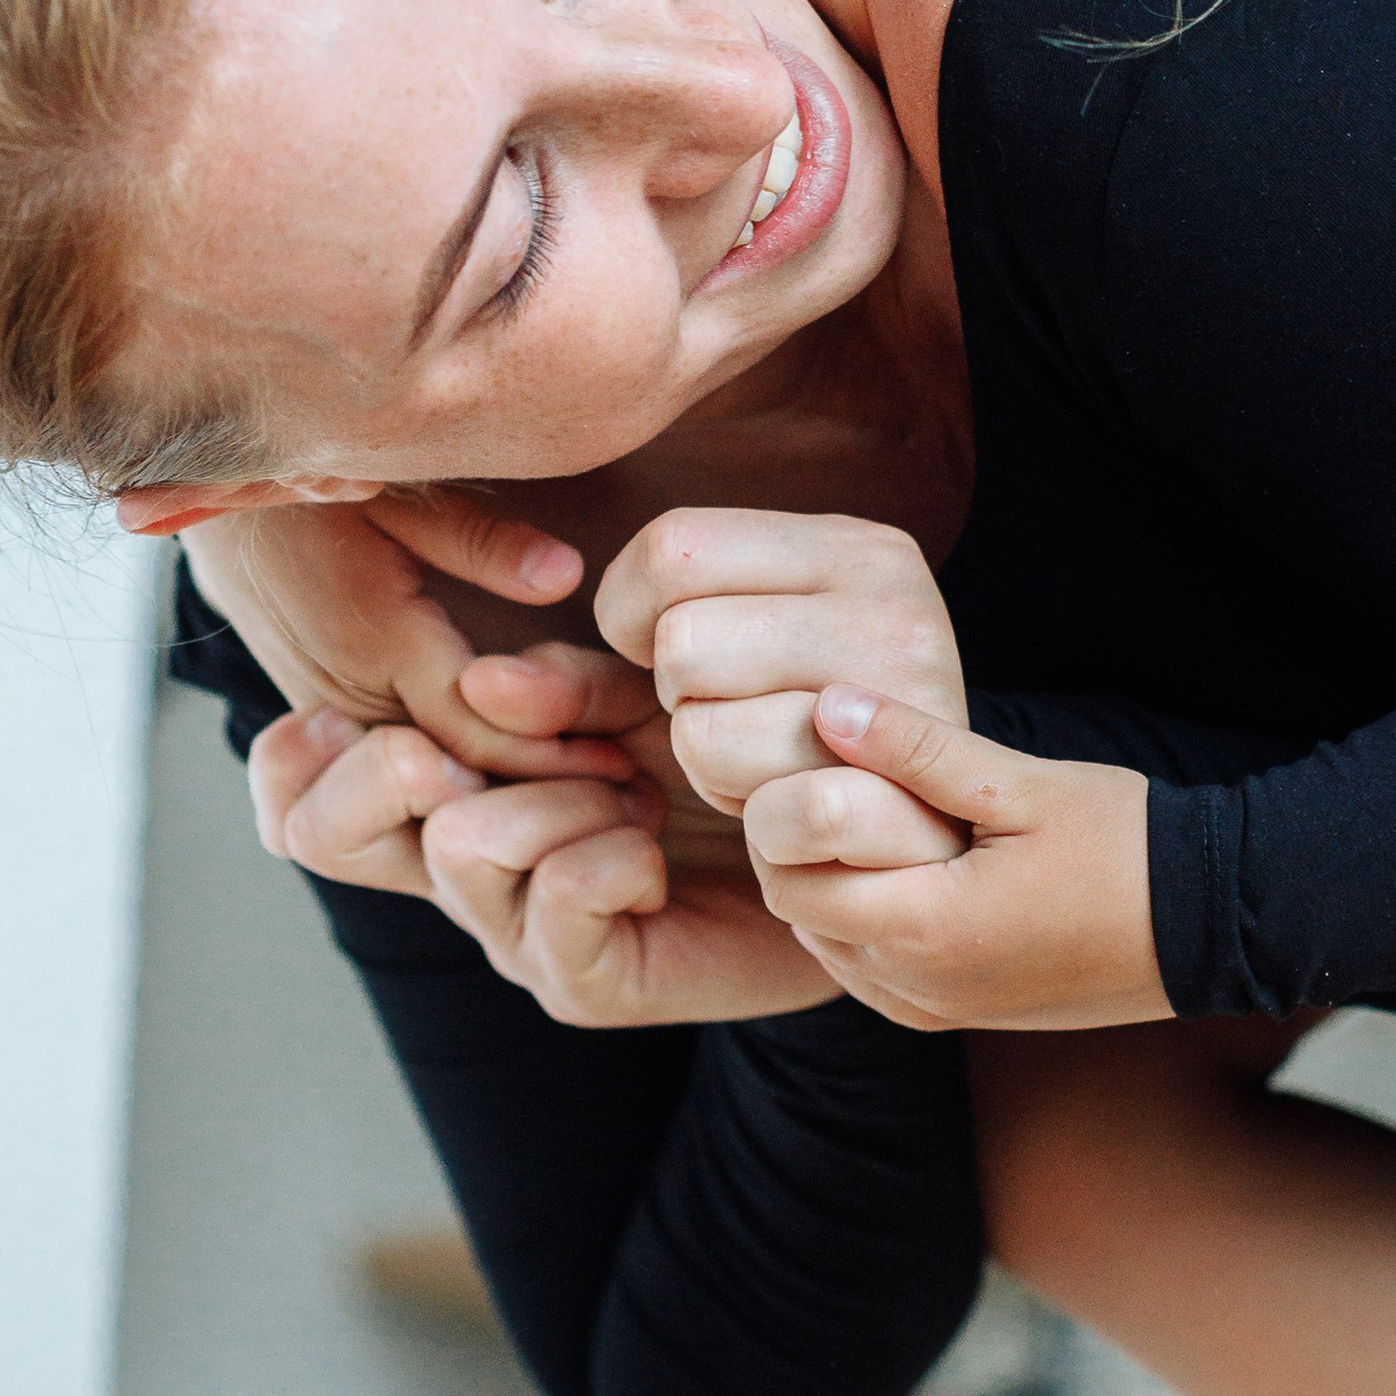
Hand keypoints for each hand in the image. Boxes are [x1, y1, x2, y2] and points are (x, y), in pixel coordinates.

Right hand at [153, 489, 618, 779]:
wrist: (208, 506)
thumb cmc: (317, 483)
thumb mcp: (399, 488)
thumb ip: (481, 539)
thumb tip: (564, 577)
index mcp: (372, 636)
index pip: (473, 724)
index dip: (550, 755)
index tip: (626, 770)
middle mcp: (350, 693)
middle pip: (456, 776)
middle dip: (543, 799)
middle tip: (635, 813)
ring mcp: (335, 715)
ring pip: (429, 784)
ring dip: (510, 799)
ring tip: (605, 810)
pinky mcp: (330, 718)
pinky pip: (402, 766)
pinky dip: (466, 781)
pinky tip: (536, 786)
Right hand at [247, 680, 832, 1026]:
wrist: (832, 855)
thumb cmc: (720, 759)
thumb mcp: (634, 689)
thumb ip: (558, 682)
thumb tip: (485, 683)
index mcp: (446, 793)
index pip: (298, 797)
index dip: (291, 757)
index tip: (349, 708)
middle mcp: (456, 874)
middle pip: (324, 833)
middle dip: (386, 766)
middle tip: (465, 746)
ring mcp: (511, 936)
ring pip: (461, 845)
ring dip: (551, 796)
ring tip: (626, 793)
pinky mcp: (581, 982)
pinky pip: (558, 897)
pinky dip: (610, 852)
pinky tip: (652, 849)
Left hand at [593, 508, 969, 820]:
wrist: (915, 850)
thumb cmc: (785, 747)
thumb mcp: (695, 680)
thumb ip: (586, 675)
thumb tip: (480, 687)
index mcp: (854, 547)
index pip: (673, 545)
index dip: (633, 616)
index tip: (672, 655)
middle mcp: (898, 603)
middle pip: (681, 641)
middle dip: (676, 699)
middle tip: (732, 716)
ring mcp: (910, 697)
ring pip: (705, 728)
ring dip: (710, 765)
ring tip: (764, 762)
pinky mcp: (906, 790)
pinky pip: (754, 804)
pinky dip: (748, 817)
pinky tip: (789, 806)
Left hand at [743, 686, 1166, 1031]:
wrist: (1206, 926)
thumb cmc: (1123, 844)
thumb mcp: (1018, 784)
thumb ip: (918, 748)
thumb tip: (827, 704)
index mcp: (926, 930)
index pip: (791, 880)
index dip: (788, 819)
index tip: (824, 763)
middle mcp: (918, 987)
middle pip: (801, 915)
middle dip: (805, 851)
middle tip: (848, 784)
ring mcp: (938, 1010)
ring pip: (831, 948)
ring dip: (835, 890)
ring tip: (879, 823)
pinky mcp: (960, 1017)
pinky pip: (872, 976)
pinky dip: (866, 927)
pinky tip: (907, 873)